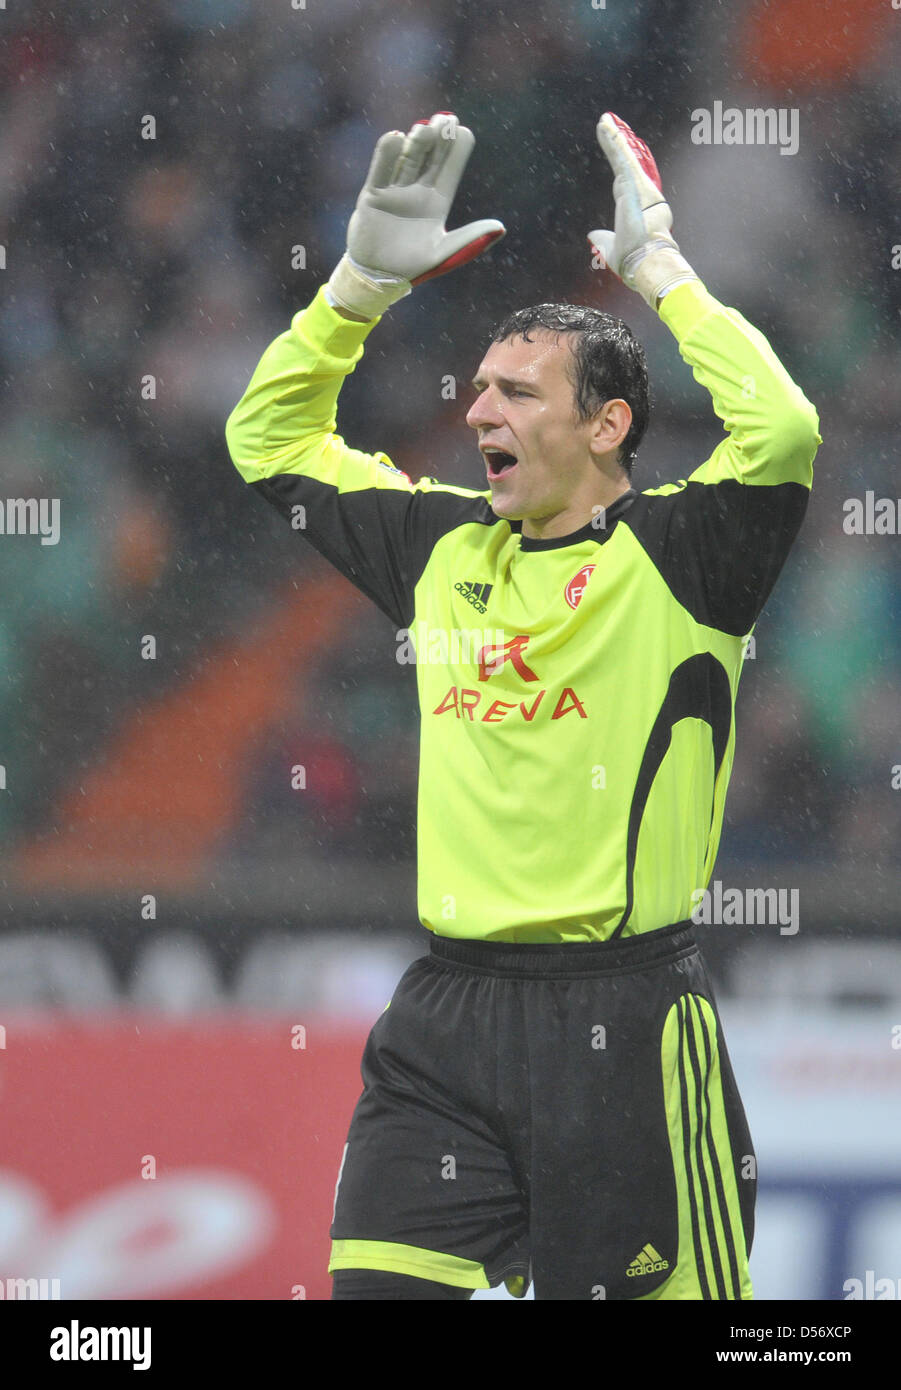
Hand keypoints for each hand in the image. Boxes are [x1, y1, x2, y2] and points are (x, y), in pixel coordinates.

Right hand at [327, 112, 505, 318]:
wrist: (377, 278)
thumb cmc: (413, 267)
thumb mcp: (444, 253)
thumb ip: (470, 238)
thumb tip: (500, 227)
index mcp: (437, 202)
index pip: (450, 169)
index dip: (457, 150)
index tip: (463, 131)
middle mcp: (417, 191)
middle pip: (430, 157)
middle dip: (438, 138)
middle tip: (445, 119)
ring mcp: (394, 191)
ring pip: (407, 159)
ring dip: (416, 142)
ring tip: (425, 128)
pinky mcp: (372, 195)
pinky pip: (380, 170)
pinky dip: (386, 154)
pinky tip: (396, 138)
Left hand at [587, 112, 697, 309]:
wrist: (645, 261)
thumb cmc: (632, 260)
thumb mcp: (611, 249)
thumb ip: (602, 240)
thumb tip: (592, 236)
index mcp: (635, 208)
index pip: (624, 182)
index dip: (619, 167)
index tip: (615, 154)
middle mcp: (640, 194)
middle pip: (625, 163)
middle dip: (617, 143)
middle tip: (609, 125)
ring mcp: (639, 186)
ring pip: (623, 156)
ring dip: (613, 136)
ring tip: (604, 119)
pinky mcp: (634, 181)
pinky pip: (621, 156)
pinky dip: (613, 140)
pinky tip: (606, 124)